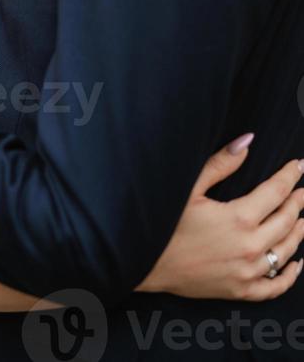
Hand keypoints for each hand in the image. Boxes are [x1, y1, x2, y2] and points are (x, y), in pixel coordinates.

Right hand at [137, 137, 303, 299]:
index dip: (290, 176)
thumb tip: (248, 141)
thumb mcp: (190, 187)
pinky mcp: (240, 291)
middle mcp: (250, 246)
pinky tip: (296, 263)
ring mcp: (247, 272)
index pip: (276, 192)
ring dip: (298, 231)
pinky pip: (275, 287)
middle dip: (298, 201)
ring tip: (303, 218)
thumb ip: (221, 164)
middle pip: (287, 220)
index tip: (300, 165)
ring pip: (286, 251)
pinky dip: (290, 275)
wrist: (145, 263)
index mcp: (239, 217)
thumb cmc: (165, 222)